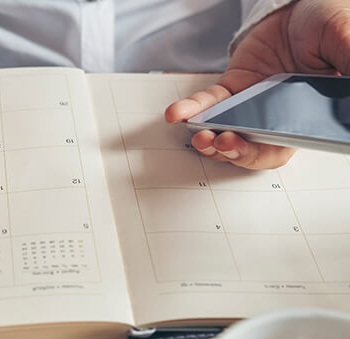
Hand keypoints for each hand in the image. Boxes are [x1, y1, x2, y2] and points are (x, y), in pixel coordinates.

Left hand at [165, 0, 349, 169]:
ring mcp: (248, 106)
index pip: (281, 147)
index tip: (250, 149)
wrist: (299, 6)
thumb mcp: (342, 42)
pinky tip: (177, 113)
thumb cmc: (326, 24)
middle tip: (222, 144)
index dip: (263, 153)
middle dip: (233, 151)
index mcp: (302, 117)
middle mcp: (272, 117)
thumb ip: (347, 64)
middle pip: (249, 148)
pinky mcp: (230, 89)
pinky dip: (191, 109)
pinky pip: (208, 103)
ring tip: (199, 136)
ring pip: (224, 132)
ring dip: (208, 139)